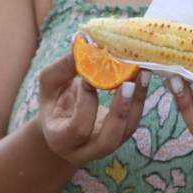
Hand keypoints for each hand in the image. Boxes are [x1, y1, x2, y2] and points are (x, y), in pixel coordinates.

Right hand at [37, 52, 149, 167]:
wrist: (62, 125)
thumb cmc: (53, 102)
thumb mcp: (49, 85)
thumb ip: (63, 68)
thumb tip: (82, 42)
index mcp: (61, 140)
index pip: (77, 129)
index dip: (86, 104)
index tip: (89, 78)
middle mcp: (84, 150)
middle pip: (107, 141)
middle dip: (120, 111)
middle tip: (128, 83)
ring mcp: (105, 147)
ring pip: (126, 132)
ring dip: (137, 102)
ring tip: (143, 73)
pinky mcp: (120, 136)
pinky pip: (134, 121)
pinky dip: (140, 99)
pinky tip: (142, 77)